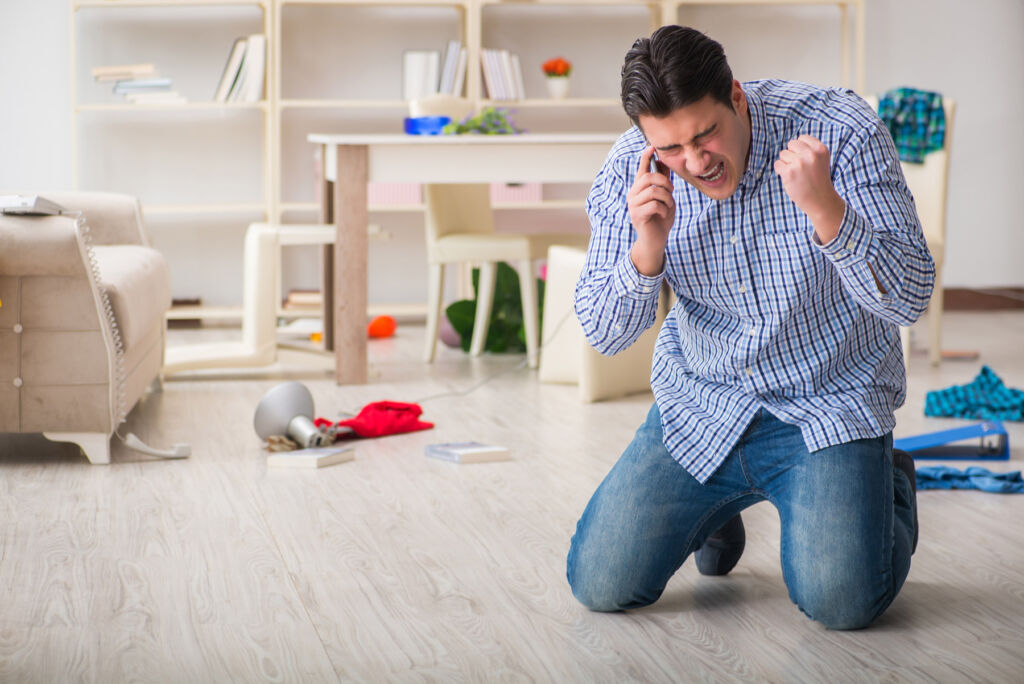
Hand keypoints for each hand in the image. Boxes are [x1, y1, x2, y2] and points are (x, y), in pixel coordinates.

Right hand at [628, 145, 674, 274]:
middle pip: (648, 178)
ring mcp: (633, 205)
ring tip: (668, 205)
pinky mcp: (637, 215)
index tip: (652, 147)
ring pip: (653, 191)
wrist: (655, 240)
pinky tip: (663, 214)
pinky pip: (655, 205)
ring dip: (667, 198)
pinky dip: (664, 209)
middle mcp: (633, 195)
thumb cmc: (660, 218)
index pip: (641, 169)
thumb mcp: (665, 197)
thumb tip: (663, 162)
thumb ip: (663, 182)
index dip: (645, 157)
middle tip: (671, 192)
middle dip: (665, 183)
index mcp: (639, 189)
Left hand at [774, 135, 845, 241]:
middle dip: (792, 154)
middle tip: (800, 168)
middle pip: (791, 144)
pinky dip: (781, 171)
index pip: (802, 138)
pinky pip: (777, 164)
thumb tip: (791, 143)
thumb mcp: (820, 159)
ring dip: (786, 163)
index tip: (806, 160)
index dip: (800, 149)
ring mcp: (799, 163)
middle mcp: (811, 154)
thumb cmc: (818, 179)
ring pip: (783, 154)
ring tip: (797, 174)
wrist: (820, 200)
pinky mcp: (789, 172)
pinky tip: (790, 178)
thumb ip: (809, 149)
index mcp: (821, 149)